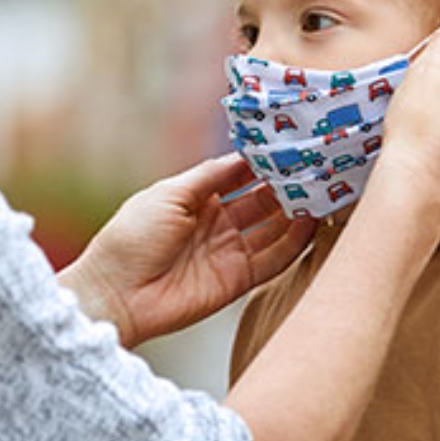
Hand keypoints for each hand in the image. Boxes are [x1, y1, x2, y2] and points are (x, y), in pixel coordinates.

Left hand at [58, 155, 315, 348]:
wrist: (116, 294)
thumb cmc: (131, 239)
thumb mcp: (168, 195)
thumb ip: (209, 177)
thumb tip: (243, 155)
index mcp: (197, 199)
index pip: (239, 176)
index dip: (262, 164)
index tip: (290, 146)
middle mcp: (217, 224)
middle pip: (262, 202)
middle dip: (287, 186)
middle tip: (315, 168)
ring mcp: (228, 252)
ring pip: (274, 229)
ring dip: (297, 213)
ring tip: (323, 192)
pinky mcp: (237, 281)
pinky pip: (273, 261)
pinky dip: (294, 244)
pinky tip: (312, 224)